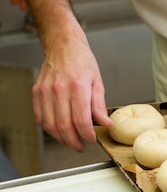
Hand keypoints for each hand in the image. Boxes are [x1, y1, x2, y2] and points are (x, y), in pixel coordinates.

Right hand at [32, 36, 111, 151]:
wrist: (63, 44)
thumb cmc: (82, 61)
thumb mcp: (97, 82)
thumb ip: (99, 105)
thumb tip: (105, 124)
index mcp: (78, 87)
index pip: (81, 120)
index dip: (86, 135)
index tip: (92, 140)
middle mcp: (59, 90)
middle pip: (63, 126)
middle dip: (73, 141)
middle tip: (81, 146)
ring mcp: (45, 91)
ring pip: (50, 125)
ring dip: (61, 138)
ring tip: (71, 141)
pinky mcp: (36, 92)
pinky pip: (40, 117)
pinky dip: (48, 129)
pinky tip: (58, 132)